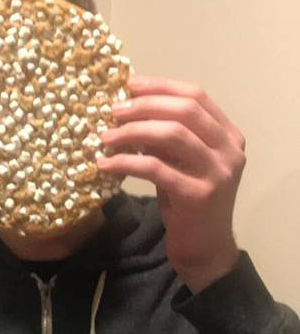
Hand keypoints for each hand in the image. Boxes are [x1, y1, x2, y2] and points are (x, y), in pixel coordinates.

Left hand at [97, 75, 245, 292]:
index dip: (161, 86)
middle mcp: (229, 149)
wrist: (204, 248)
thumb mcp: (179, 162)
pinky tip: (105, 164)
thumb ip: (165, 137)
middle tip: (112, 111)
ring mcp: (218, 172)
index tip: (129, 85)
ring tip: (105, 137)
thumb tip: (128, 110)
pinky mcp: (199, 194)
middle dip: (143, 106)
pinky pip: (155, 168)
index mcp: (228, 135)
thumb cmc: (188, 202)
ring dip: (132, 131)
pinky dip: (126, 162)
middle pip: (184, 110)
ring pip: (171, 134)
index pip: (196, 96)